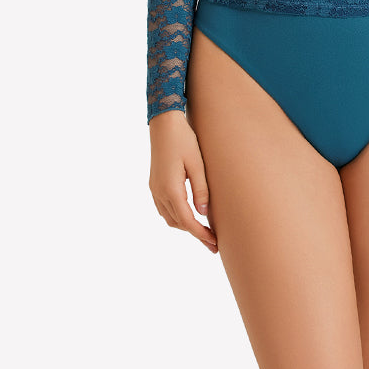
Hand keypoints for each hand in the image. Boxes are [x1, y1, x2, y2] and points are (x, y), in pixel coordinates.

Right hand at [148, 109, 218, 253]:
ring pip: (170, 218)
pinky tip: (188, 215)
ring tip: (203, 231)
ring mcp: (154, 189)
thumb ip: (201, 189)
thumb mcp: (197, 164)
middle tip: (213, 242)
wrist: (164, 124)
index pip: (187, 221)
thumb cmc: (184, 140)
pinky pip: (164, 208)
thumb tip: (203, 213)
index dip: (201, 234)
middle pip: (178, 223)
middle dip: (195, 233)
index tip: (214, 243)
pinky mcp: (154, 184)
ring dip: (185, 226)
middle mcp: (159, 193)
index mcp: (171, 189)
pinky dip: (177, 216)